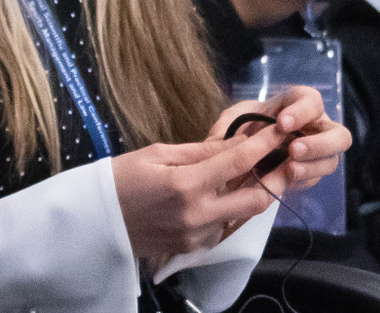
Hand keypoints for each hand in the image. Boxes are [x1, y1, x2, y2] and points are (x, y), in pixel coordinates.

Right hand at [111, 126, 287, 259]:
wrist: (95, 220)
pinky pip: (225, 227)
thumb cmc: (120, 178)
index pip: (237, 162)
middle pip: (258, 198)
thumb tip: (238, 142)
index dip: (264, 144)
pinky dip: (230, 209)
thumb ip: (200, 151)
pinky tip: (225, 195)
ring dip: (254, 193)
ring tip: (258, 173)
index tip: (280, 131)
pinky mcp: (195, 248)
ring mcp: (199, 235)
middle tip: (284, 159)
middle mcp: (198, 214)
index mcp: (185, 184)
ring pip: (244, 215)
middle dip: (276, 177)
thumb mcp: (155, 154)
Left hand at [211, 87, 351, 194]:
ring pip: (333, 159)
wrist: (239, 153)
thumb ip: (232, 121)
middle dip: (319, 143)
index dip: (302, 111)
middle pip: (339, 134)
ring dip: (314, 165)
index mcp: (297, 106)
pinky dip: (304, 178)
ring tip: (291, 170)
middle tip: (294, 149)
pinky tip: (288, 179)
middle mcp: (316, 128)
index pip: (311, 101)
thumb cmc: (241, 127)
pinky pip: (318, 177)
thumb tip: (234, 134)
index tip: (281, 123)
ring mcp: (319, 152)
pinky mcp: (313, 172)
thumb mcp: (233, 118)